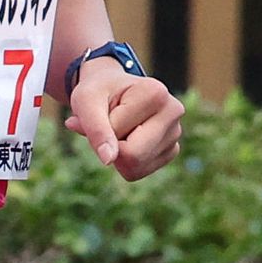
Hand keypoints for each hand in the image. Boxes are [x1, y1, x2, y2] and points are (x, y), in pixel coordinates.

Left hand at [63, 63, 184, 179]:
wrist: (110, 90)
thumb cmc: (97, 93)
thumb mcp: (85, 102)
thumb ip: (95, 129)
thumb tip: (108, 160)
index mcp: (156, 93)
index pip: (117, 133)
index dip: (102, 127)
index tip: (104, 109)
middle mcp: (173, 112)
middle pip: (134, 156)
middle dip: (111, 145)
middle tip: (109, 124)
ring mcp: (175, 133)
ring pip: (135, 167)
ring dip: (116, 153)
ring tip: (119, 128)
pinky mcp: (171, 151)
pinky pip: (138, 172)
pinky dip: (124, 161)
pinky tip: (128, 138)